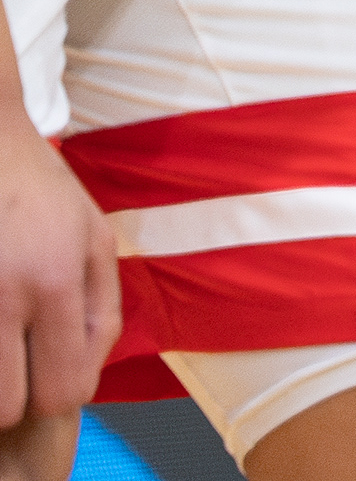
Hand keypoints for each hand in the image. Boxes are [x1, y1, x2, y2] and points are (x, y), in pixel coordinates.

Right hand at [0, 115, 116, 439]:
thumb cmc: (43, 192)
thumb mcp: (95, 238)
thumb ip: (102, 308)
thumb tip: (88, 370)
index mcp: (56, 282)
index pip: (62, 389)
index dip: (59, 394)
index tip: (50, 371)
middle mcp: (4, 294)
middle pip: (6, 406)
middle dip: (15, 397)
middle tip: (16, 363)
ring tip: (2, 337)